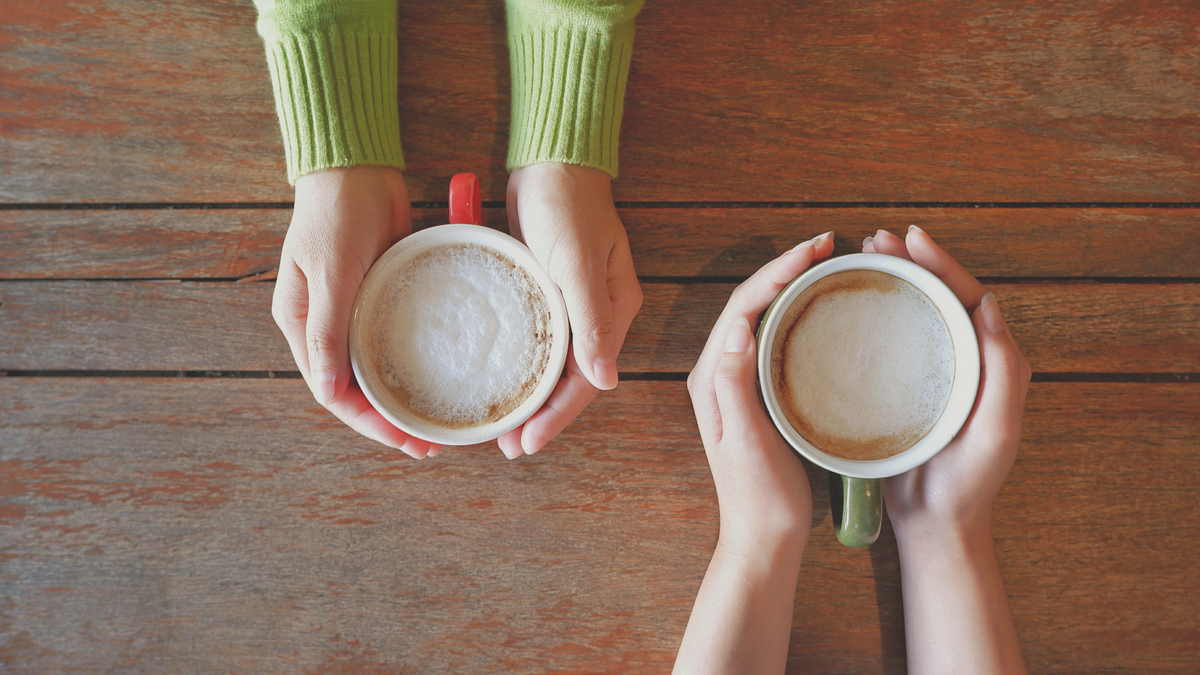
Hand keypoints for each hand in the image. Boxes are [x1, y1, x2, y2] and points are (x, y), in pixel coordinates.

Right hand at [273, 166, 440, 458]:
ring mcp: (353, 313)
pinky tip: (441, 380)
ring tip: (437, 425)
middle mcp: (326, 327)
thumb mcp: (331, 273)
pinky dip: (413, 365)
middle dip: (388, 421)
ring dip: (402, 400)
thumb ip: (329, 331)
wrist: (357, 167)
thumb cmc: (336, 214)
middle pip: (356, 390)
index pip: (332, 392)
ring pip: (377, 371)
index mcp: (303, 326)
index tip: (402, 440)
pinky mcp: (380, 297)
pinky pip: (395, 342)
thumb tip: (329, 394)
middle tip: (428, 445)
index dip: (366, 422)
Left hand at [499, 163, 643, 457]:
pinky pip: (535, 342)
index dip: (559, 416)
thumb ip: (590, 320)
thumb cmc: (566, 204)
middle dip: (543, 417)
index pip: (589, 379)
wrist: (550, 160)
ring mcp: (571, 305)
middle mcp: (596, 315)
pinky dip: (519, 366)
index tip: (529, 442)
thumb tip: (605, 381)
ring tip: (501, 429)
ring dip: (530, 398)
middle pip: (571, 380)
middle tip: (510, 446)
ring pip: (551, 366)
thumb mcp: (575, 262)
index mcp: (614, 311)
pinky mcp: (546, 292)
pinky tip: (497, 382)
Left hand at [671, 233, 832, 674]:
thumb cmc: (759, 497)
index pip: (741, 307)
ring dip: (790, 285)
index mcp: (712, 378)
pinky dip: (797, 313)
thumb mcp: (748, 443)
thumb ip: (736, 387)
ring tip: (827, 263)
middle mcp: (719, 373)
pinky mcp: (758, 394)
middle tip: (826, 245)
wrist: (763, 539)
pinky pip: (775, 339)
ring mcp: (737, 382)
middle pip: (750, 303)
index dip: (777, 272)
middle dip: (785, 268)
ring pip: (762, 316)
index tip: (813, 250)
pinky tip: (822, 306)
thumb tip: (738, 329)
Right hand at [865, 226, 1029, 674]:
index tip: (910, 238)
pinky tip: (851, 302)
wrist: (937, 524)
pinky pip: (894, 339)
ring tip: (862, 258)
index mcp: (990, 363)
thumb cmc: (967, 483)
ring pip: (916, 312)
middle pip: (939, 295)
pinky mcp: (906, 388)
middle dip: (911, 262)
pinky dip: (877, 313)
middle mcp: (965, 360)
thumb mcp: (995, 430)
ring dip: (893, 280)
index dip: (940, 262)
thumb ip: (1003, 371)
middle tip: (875, 240)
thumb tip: (991, 305)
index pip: (966, 296)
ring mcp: (934, 373)